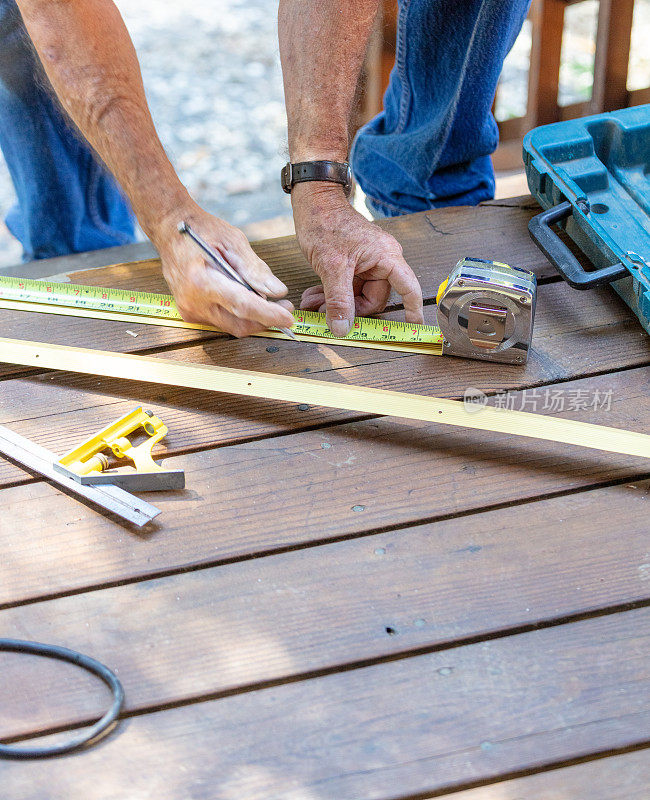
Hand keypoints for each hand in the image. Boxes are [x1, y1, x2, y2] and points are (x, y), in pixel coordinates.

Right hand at [151, 202, 294, 337]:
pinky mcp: (190, 314)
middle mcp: (193, 302)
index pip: (243, 306)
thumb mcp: (233, 241)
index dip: (269, 315)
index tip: (289, 317)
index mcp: (202, 281)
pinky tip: (245, 298)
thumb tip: (277, 291)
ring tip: (267, 301)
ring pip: (232, 327)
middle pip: (239, 324)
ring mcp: (190, 310)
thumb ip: (255, 269)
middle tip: (285, 308)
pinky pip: (222, 322)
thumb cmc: (201, 230)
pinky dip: (238, 314)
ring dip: (253, 319)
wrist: (170, 229)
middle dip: (265, 321)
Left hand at [291, 183, 423, 335]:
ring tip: (312, 303)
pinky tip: (313, 296)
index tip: (412, 328)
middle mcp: (381, 261)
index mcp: (387, 257)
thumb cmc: (326, 223)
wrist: (313, 202)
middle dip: (349, 310)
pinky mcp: (352, 265)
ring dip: (334, 304)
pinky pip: (346, 288)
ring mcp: (366, 264)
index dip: (413, 310)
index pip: (409, 289)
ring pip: (357, 296)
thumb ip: (339, 300)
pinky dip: (330, 295)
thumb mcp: (331, 267)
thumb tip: (343, 328)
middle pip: (375, 299)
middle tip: (325, 314)